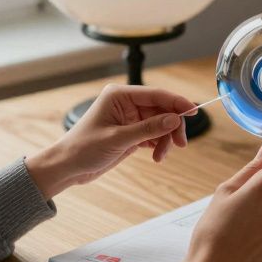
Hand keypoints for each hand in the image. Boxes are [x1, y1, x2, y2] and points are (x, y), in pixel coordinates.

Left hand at [26, 84, 195, 197]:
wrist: (67, 167)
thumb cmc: (83, 148)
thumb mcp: (118, 139)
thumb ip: (148, 129)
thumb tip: (175, 119)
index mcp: (119, 95)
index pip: (156, 94)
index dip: (177, 102)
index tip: (194, 112)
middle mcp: (126, 103)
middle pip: (162, 109)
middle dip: (172, 126)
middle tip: (180, 144)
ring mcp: (130, 118)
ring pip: (161, 123)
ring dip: (166, 139)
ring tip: (162, 156)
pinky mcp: (131, 132)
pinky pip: (154, 134)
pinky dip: (159, 145)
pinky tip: (156, 156)